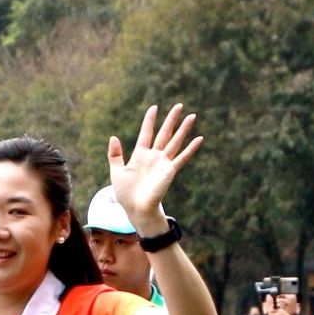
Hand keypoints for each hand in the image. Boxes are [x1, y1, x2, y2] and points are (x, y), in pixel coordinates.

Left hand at [107, 104, 202, 235]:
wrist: (136, 209)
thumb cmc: (126, 194)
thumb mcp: (117, 171)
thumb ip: (115, 155)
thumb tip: (113, 136)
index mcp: (140, 155)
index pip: (146, 133)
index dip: (150, 120)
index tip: (154, 107)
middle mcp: (154, 156)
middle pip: (164, 133)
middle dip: (171, 119)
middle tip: (179, 105)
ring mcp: (163, 163)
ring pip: (175, 141)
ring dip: (184, 129)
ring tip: (192, 116)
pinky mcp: (170, 171)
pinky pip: (182, 157)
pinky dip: (191, 149)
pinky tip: (199, 138)